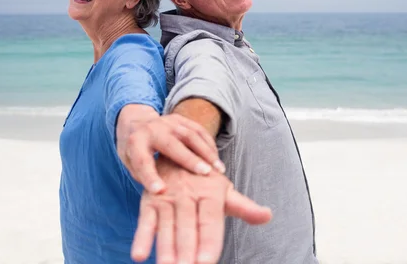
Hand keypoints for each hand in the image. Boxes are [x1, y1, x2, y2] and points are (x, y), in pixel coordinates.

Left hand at [118, 111, 225, 193]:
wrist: (138, 123)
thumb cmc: (136, 152)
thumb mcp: (130, 163)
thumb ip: (143, 177)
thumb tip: (161, 195)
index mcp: (135, 142)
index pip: (142, 161)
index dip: (150, 177)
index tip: (160, 192)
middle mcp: (152, 129)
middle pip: (171, 144)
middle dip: (189, 159)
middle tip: (206, 174)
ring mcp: (168, 122)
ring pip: (190, 135)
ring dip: (206, 153)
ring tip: (219, 170)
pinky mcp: (181, 119)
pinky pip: (199, 130)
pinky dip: (209, 145)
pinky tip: (216, 160)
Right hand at [130, 157, 271, 263]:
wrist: (176, 153)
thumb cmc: (204, 180)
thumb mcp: (224, 191)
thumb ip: (244, 207)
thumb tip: (267, 216)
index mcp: (209, 193)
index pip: (210, 222)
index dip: (209, 243)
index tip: (207, 262)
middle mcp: (187, 194)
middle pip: (188, 228)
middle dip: (187, 252)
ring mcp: (166, 198)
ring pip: (166, 228)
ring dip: (165, 250)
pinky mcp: (149, 201)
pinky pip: (144, 222)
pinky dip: (141, 238)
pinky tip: (139, 256)